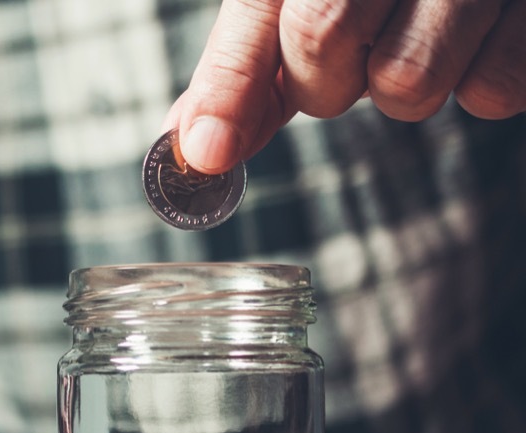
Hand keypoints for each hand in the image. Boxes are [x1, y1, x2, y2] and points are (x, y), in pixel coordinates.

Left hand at [165, 0, 525, 173]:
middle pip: (324, 45)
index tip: (206, 156)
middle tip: (356, 50)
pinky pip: (492, 90)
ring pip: (407, 82)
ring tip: (418, 34)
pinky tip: (475, 37)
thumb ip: (248, 69)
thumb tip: (198, 149)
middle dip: (325, 82)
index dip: (229, 90)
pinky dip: (478, 83)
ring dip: (402, 86)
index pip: (260, 18)